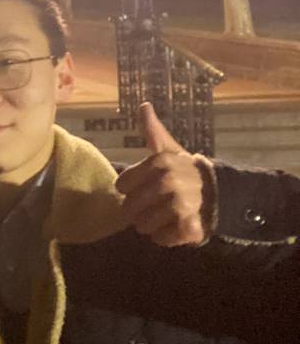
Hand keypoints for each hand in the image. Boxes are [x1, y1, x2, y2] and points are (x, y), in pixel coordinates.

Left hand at [114, 102, 214, 246]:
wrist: (220, 195)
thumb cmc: (184, 172)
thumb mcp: (169, 150)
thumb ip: (152, 131)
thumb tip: (144, 105)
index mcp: (161, 162)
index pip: (123, 185)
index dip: (129, 189)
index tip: (139, 188)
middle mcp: (171, 182)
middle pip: (131, 207)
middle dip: (135, 211)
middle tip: (147, 208)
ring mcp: (183, 206)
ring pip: (144, 225)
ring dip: (148, 225)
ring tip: (159, 217)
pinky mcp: (191, 228)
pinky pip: (162, 239)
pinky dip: (163, 238)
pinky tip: (171, 228)